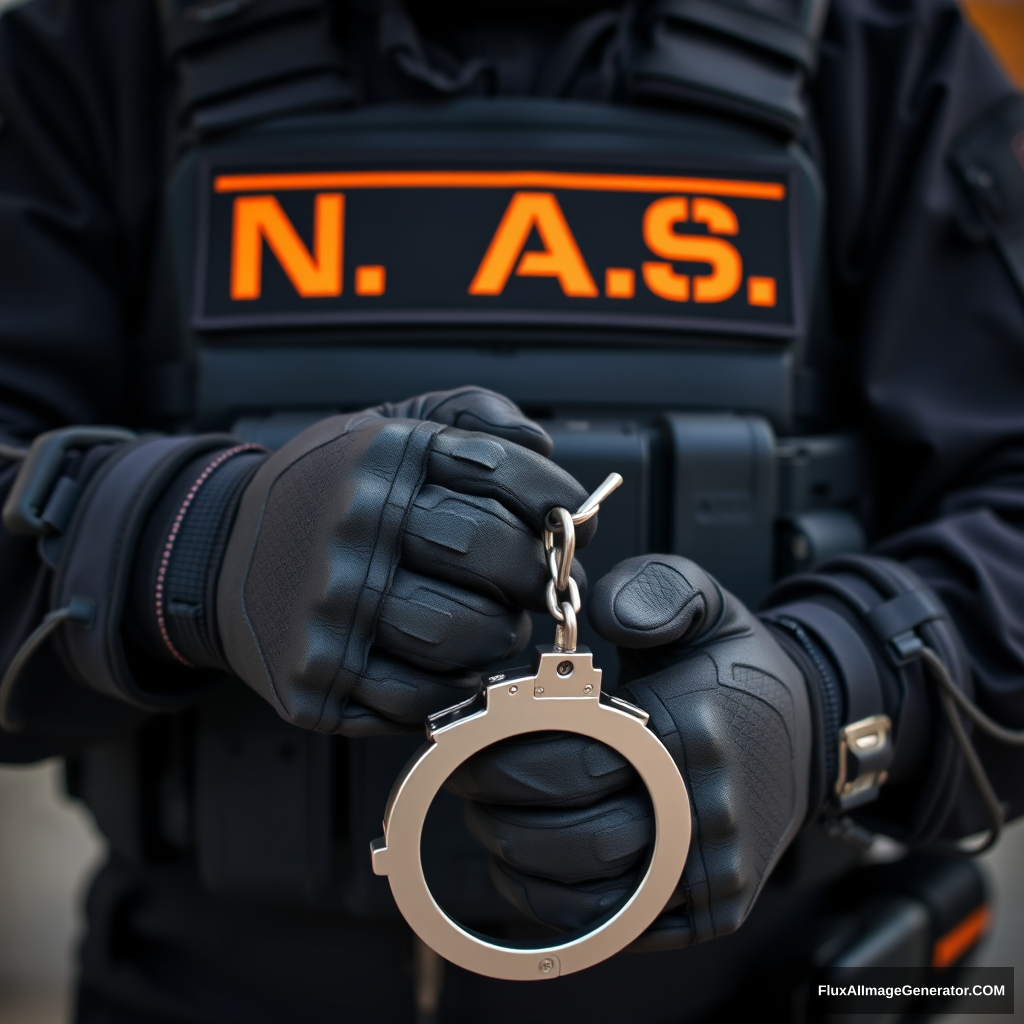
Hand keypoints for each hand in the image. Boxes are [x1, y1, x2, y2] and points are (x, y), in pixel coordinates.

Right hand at [215, 388, 591, 735]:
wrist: (223, 551)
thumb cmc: (328, 491)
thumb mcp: (387, 426)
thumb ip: (469, 416)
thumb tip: (542, 448)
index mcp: (380, 458)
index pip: (502, 472)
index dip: (554, 500)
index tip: (568, 518)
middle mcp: (353, 525)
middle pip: (493, 555)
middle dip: (534, 573)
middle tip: (533, 579)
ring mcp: (330, 605)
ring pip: (464, 633)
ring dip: (499, 634)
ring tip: (492, 621)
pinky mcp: (315, 674)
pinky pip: (421, 697)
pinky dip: (455, 685)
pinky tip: (450, 660)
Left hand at [446, 554, 811, 946]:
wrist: (806, 729)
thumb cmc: (732, 669)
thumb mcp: (702, 599)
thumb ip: (653, 589)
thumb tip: (606, 619)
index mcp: (693, 732)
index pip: (575, 766)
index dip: (507, 760)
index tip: (472, 742)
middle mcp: (708, 810)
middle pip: (579, 840)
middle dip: (505, 814)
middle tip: (469, 783)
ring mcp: (716, 870)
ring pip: (596, 898)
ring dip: (524, 864)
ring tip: (493, 822)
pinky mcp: (715, 909)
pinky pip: (623, 931)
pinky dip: (562, 910)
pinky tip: (529, 871)